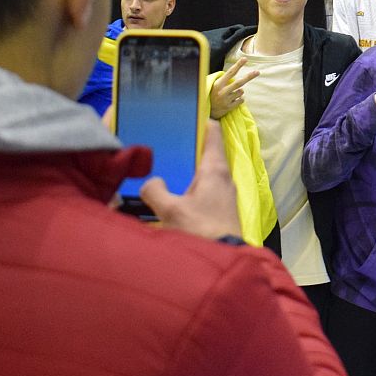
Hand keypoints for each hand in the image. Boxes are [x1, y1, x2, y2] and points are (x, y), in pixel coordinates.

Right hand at [139, 121, 241, 238]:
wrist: (225, 261)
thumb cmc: (201, 232)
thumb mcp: (170, 210)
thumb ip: (154, 190)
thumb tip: (151, 182)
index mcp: (215, 169)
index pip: (212, 132)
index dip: (198, 120)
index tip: (182, 115)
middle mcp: (224, 178)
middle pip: (205, 152)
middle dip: (186, 148)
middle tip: (162, 143)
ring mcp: (225, 194)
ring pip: (203, 173)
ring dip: (186, 170)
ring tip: (162, 170)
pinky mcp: (221, 210)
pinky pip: (204, 190)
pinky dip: (189, 187)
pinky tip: (172, 196)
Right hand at [209, 56, 260, 118]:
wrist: (209, 111)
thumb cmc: (213, 95)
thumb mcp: (215, 85)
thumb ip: (224, 80)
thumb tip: (235, 72)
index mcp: (218, 84)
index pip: (230, 72)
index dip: (238, 65)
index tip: (245, 59)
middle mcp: (222, 91)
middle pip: (239, 82)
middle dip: (249, 76)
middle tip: (257, 72)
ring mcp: (226, 100)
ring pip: (241, 91)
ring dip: (240, 91)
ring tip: (232, 94)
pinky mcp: (229, 107)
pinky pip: (241, 100)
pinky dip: (240, 99)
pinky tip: (233, 100)